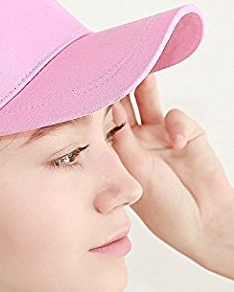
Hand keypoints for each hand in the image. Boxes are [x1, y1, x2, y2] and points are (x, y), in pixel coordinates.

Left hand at [110, 72, 233, 279]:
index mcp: (117, 152)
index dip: (95, 107)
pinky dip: (176, 125)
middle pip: (122, 105)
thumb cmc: (165, 210)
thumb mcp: (133, 175)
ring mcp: (159, 135)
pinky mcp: (186, 133)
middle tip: (109, 69)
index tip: (87, 88)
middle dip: (116, 87)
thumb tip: (103, 115)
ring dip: (142, 87)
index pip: (102, 122)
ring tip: (139, 72)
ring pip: (146, 102)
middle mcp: (135, 140)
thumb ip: (121, 144)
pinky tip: (177, 142)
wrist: (204, 222)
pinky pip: (175, 116)